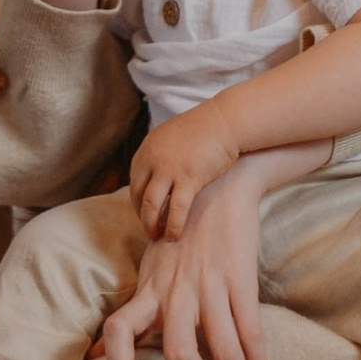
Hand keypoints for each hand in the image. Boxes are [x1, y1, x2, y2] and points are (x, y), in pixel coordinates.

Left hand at [103, 164, 269, 359]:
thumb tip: (96, 353)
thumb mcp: (147, 271)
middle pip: (177, 350)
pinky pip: (249, 326)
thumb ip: (129, 313)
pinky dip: (257, 357)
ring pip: (220, 344)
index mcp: (149, 291)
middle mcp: (175, 291)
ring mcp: (208, 284)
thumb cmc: (177, 237)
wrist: (217, 187)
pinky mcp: (239, 277)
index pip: (118, 328)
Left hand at [131, 103, 247, 240]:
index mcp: (147, 149)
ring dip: (152, 225)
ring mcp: (169, 169)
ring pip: (152, 206)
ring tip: (158, 238)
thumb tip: (156, 173)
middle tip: (150, 231)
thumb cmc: (205, 130)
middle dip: (143, 217)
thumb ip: (161, 154)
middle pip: (139, 196)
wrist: (225, 121)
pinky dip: (173, 225)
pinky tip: (174, 236)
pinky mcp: (188, 178)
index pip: (135, 183)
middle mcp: (152, 159)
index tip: (146, 215)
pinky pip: (176, 209)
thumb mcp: (172, 137)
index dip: (138, 203)